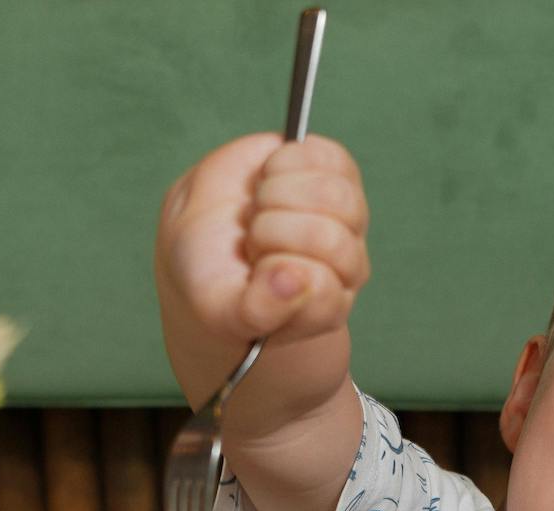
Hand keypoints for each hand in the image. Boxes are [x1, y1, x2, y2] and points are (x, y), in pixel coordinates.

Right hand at [156, 133, 370, 346]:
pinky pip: (327, 157)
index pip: (320, 284)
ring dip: (277, 194)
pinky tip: (270, 178)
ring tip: (259, 209)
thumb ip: (258, 310)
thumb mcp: (222, 311)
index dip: (276, 269)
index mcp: (325, 307)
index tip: (252, 270)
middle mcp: (348, 265)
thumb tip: (295, 279)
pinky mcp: (337, 174)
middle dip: (270, 231)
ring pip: (332, 194)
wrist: (205, 232)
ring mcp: (349, 218)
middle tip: (252, 239)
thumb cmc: (214, 280)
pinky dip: (285, 161)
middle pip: (327, 237)